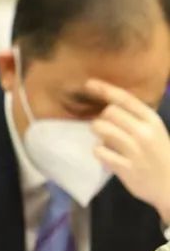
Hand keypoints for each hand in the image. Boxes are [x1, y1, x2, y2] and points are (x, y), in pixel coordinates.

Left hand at [88, 80, 169, 221]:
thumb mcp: (154, 131)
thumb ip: (135, 119)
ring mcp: (134, 150)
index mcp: (152, 120)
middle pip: (109, 112)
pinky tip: (108, 156)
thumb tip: (108, 107)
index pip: (126, 99)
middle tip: (108, 128)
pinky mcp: (124, 167)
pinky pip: (99, 151)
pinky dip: (100, 152)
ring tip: (108, 141)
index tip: (89, 83)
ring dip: (99, 133)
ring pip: (101, 129)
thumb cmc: (160, 155)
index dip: (106, 89)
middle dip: (103, 118)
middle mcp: (144, 132)